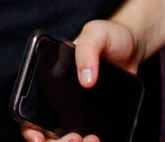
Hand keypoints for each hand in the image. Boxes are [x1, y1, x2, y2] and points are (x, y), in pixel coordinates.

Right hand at [18, 20, 142, 141]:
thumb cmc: (109, 36)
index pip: (29, 111)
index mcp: (49, 80)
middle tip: (76, 138)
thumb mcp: (96, 34)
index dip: (30, 129)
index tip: (39, 137)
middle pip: (47, 135)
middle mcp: (59, 100)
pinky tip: (99, 140)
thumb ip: (87, 49)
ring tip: (92, 140)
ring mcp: (77, 112)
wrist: (134, 45)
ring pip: (67, 141)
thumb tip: (86, 79)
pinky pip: (87, 139)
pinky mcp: (95, 119)